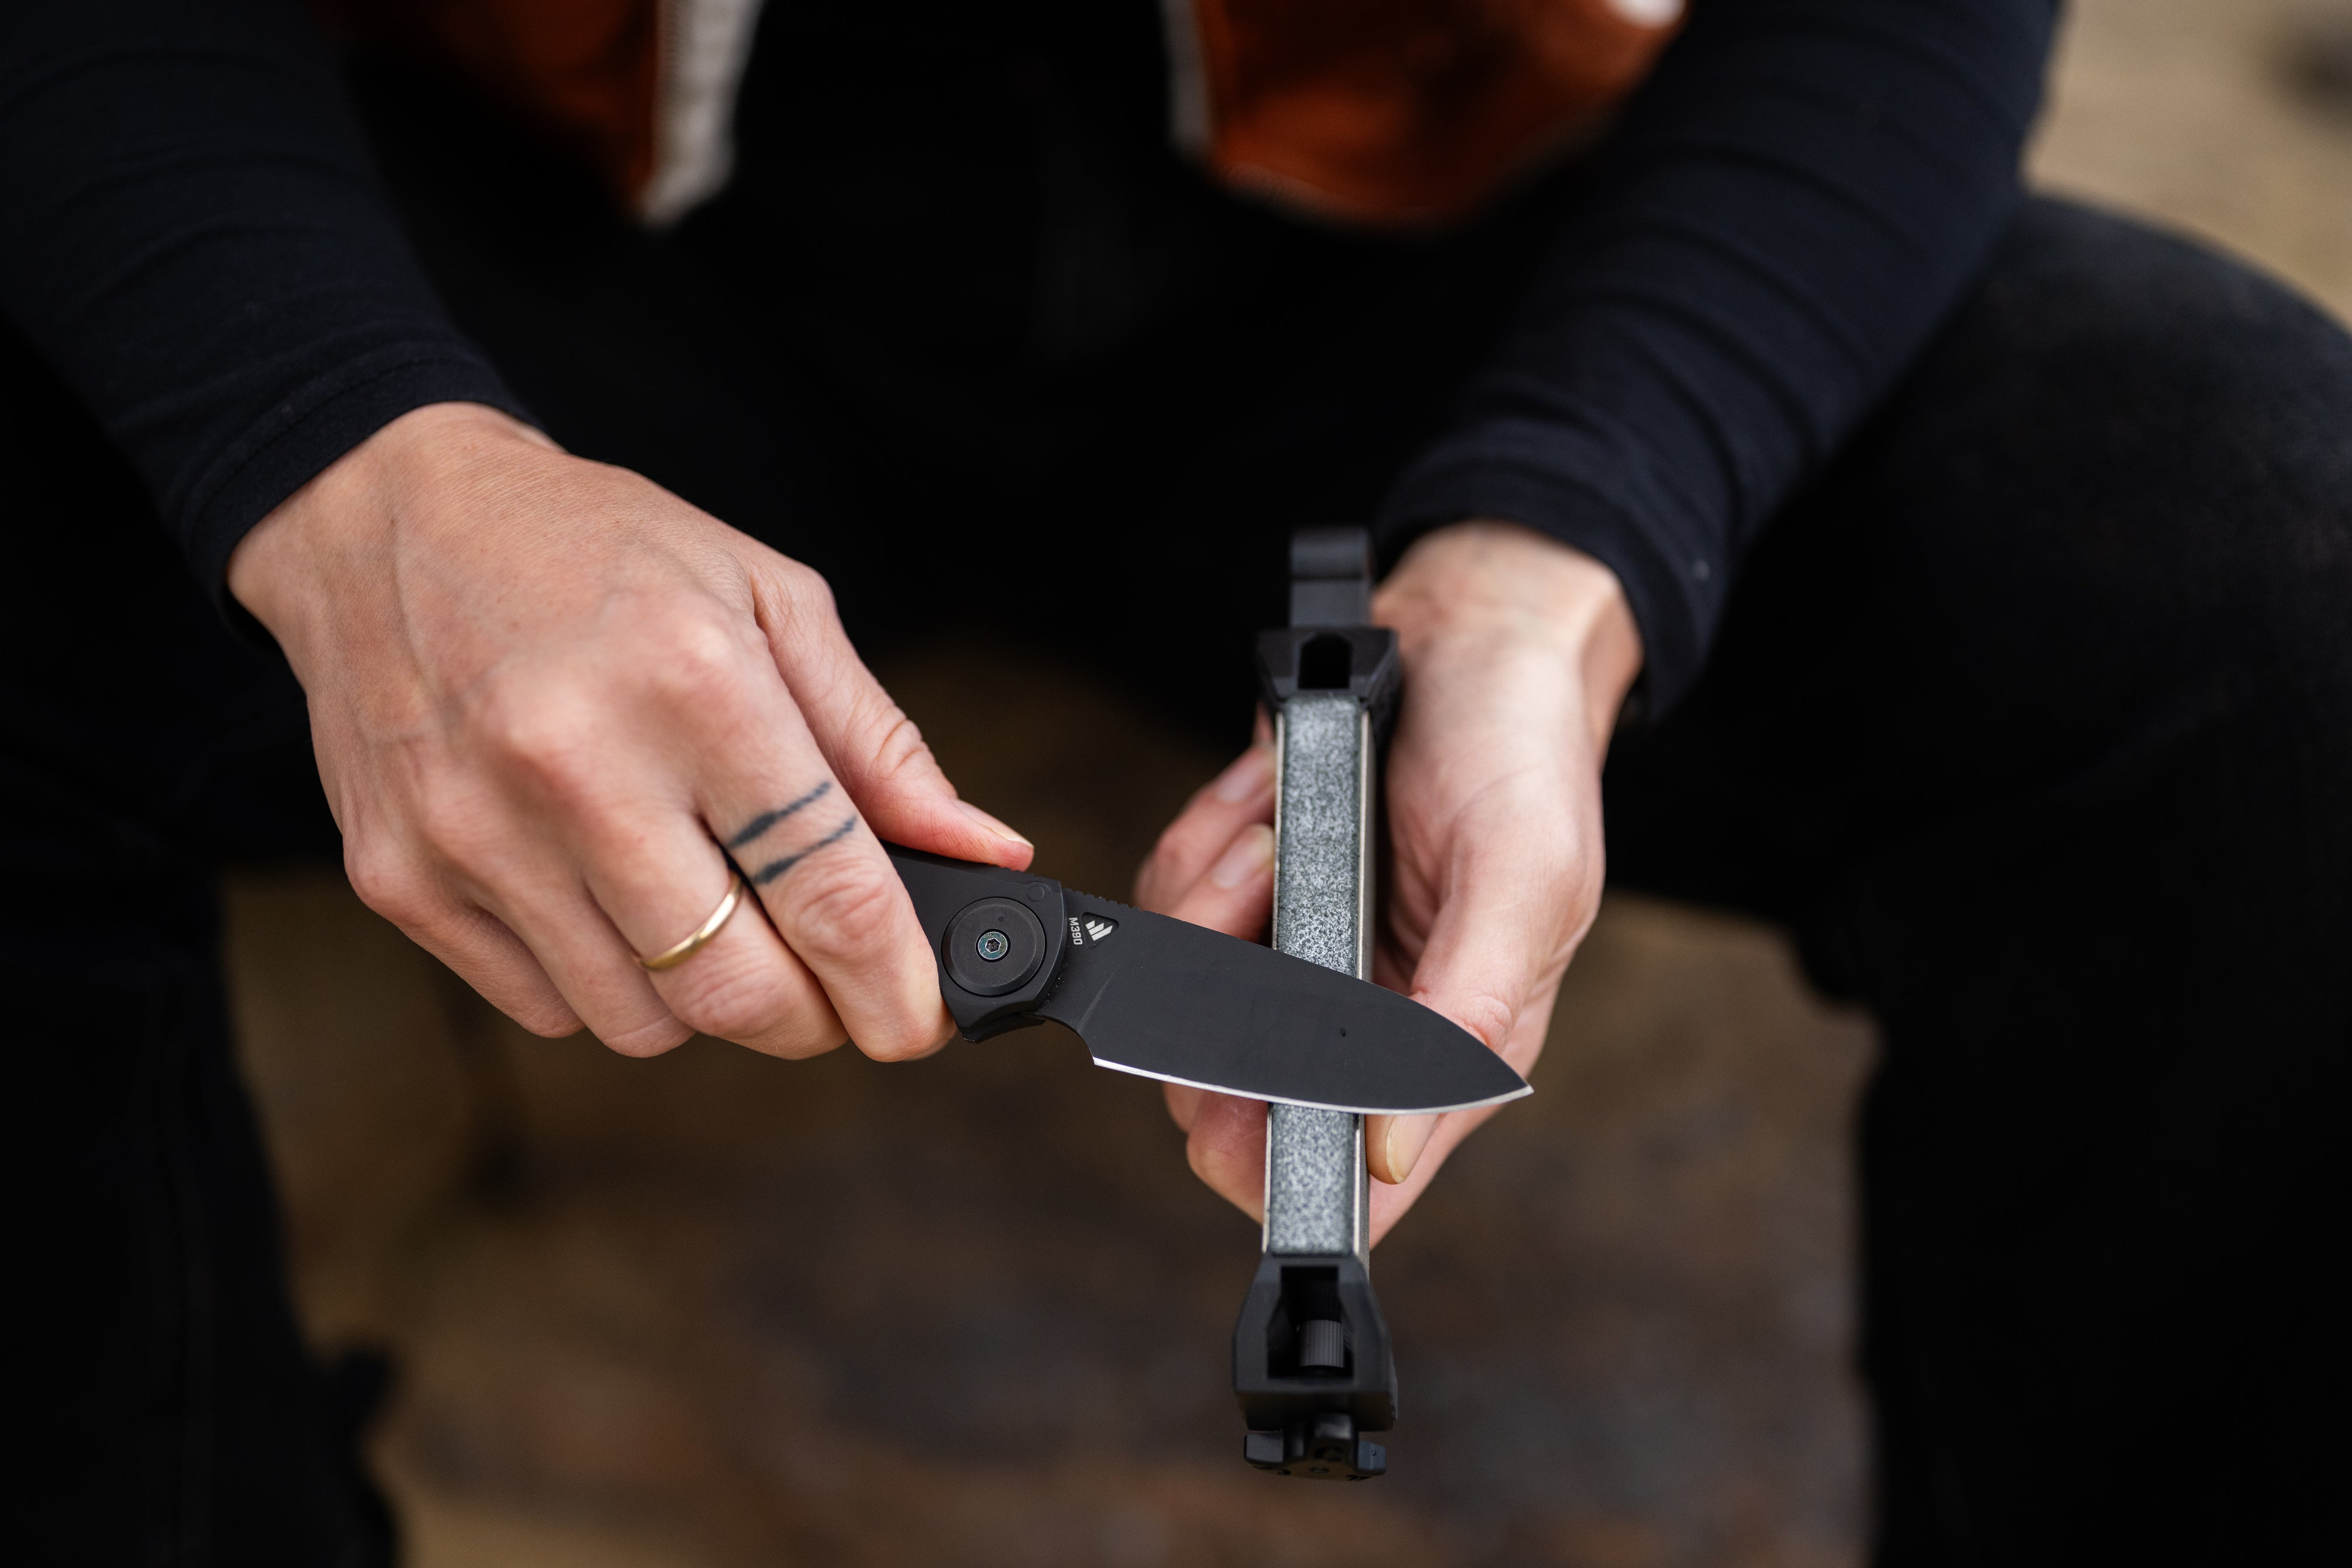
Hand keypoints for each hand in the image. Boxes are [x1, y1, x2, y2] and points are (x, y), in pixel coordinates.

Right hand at [229, 402, 1032, 1060]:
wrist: (385, 516)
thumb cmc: (600, 553)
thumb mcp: (771, 603)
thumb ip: (880, 747)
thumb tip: (984, 855)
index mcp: (692, 681)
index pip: (828, 891)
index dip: (900, 986)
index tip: (925, 1019)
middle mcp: (573, 764)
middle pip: (735, 991)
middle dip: (815, 1018)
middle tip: (837, 987)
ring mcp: (473, 833)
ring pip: (642, 1023)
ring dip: (705, 996)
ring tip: (708, 902)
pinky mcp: (401, 880)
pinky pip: (548, 1008)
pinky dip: (606, 979)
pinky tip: (607, 891)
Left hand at [1136, 522, 1640, 1242]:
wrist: (1472, 634)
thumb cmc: (1523, 756)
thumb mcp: (1523, 883)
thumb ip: (1461, 1020)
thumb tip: (1384, 1151)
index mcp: (1440, 1052)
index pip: (1331, 1178)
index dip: (1263, 1156)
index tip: (1238, 1069)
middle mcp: (1355, 1024)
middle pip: (1216, 1091)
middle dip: (1212, 985)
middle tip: (1270, 874)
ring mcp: (1292, 962)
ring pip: (1175, 992)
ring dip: (1211, 887)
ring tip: (1283, 817)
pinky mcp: (1246, 896)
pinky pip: (1169, 905)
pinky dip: (1204, 838)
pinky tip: (1266, 792)